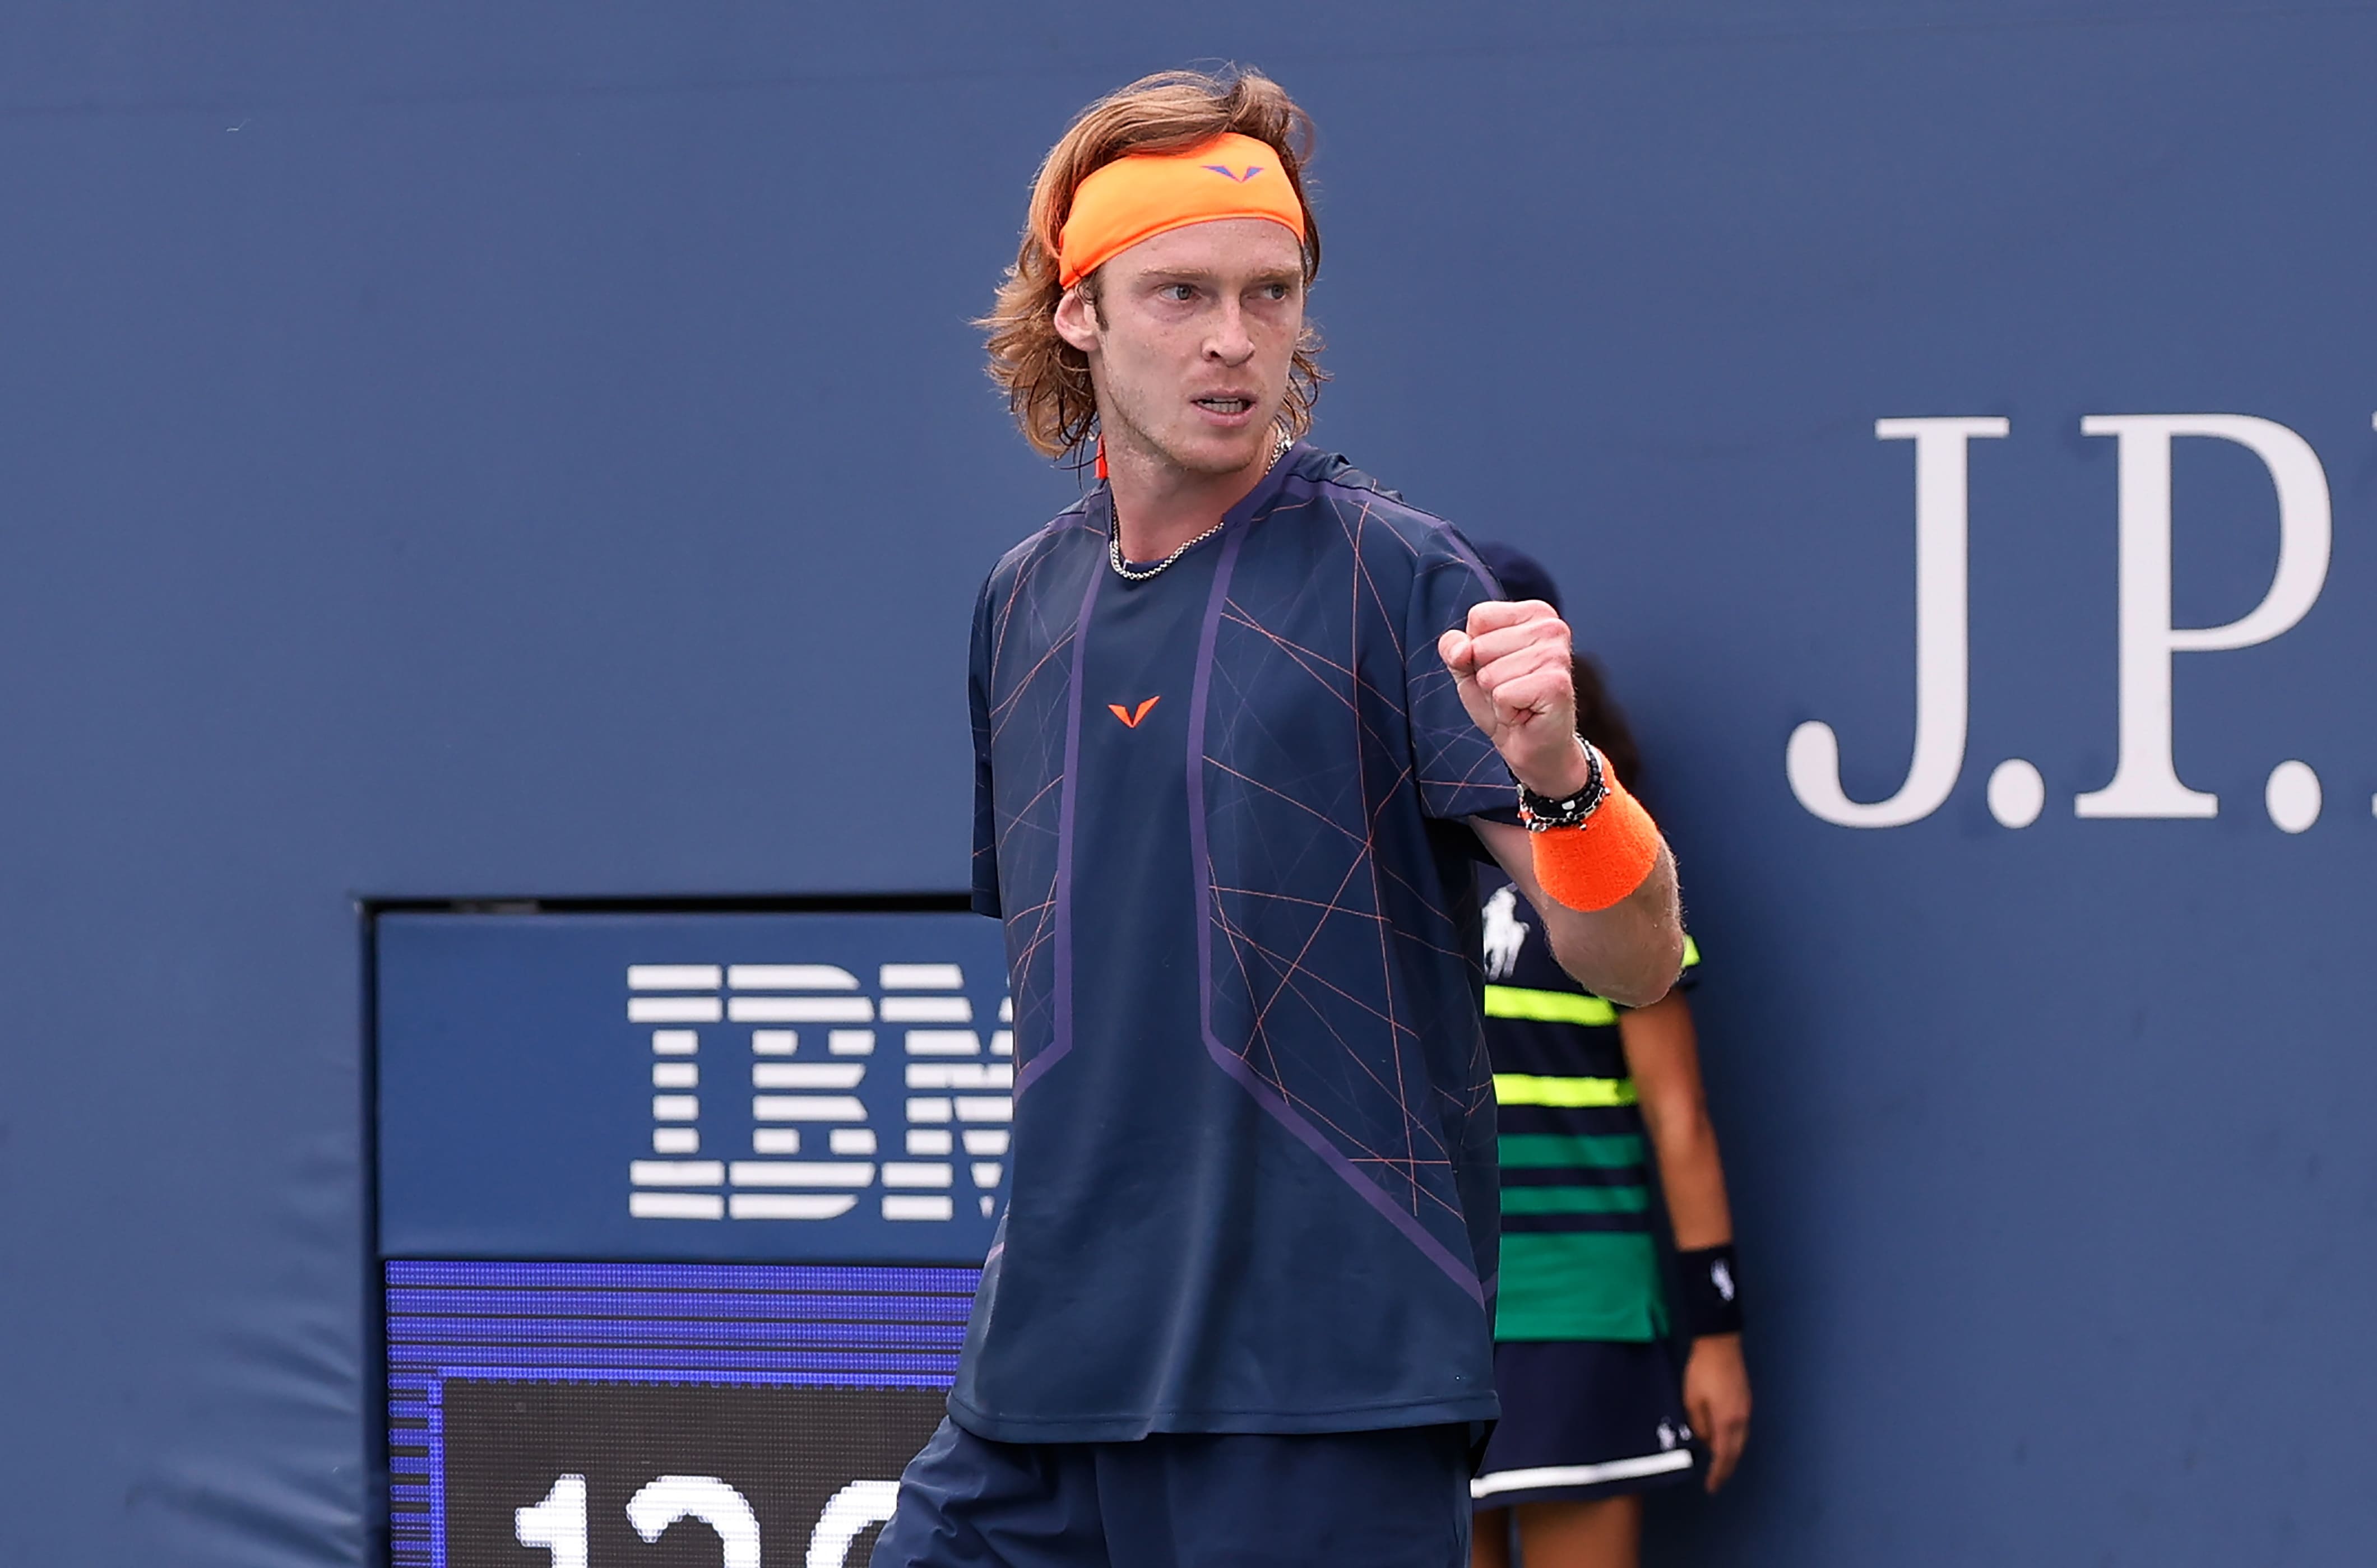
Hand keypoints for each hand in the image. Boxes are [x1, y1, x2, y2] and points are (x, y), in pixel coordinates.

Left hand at [1437, 600, 1589, 796]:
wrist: (1530, 745)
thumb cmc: (1505, 702)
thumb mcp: (1468, 668)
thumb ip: (1453, 648)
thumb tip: (1461, 649)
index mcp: (1535, 613)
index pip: (1480, 616)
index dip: (1476, 649)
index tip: (1498, 667)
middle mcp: (1553, 628)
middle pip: (1481, 645)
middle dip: (1485, 675)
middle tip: (1509, 689)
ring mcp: (1557, 656)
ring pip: (1490, 673)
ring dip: (1496, 695)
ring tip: (1517, 701)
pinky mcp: (1556, 685)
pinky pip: (1502, 694)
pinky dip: (1505, 711)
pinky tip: (1524, 713)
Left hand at [1683, 1333, 1750, 1491]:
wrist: (1720, 1343)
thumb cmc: (1702, 1371)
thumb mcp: (1691, 1400)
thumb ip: (1698, 1425)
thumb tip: (1705, 1441)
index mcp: (1728, 1421)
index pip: (1724, 1456)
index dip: (1718, 1474)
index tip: (1711, 1487)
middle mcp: (1742, 1419)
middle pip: (1735, 1451)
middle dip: (1726, 1468)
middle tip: (1716, 1480)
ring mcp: (1746, 1409)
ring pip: (1740, 1441)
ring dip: (1730, 1455)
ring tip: (1718, 1465)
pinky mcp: (1745, 1400)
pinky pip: (1740, 1429)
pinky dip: (1732, 1441)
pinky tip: (1723, 1441)